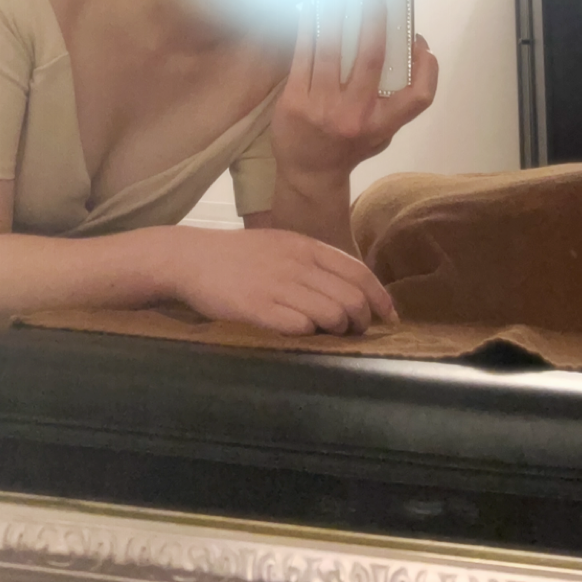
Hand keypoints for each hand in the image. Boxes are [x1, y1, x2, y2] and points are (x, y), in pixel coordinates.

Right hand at [171, 227, 396, 335]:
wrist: (191, 258)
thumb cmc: (237, 255)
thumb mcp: (280, 244)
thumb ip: (312, 261)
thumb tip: (348, 287)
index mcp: (305, 246)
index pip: (358, 272)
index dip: (380, 298)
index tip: (389, 317)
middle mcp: (297, 264)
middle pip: (352, 298)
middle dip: (362, 321)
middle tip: (356, 333)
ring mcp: (278, 286)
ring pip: (333, 314)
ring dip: (338, 331)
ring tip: (331, 337)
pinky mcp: (259, 308)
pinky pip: (301, 327)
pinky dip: (309, 335)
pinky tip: (301, 336)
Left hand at [270, 0, 437, 188]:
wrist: (308, 173)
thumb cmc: (351, 147)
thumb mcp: (382, 133)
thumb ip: (395, 99)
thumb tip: (408, 47)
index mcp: (381, 125)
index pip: (418, 96)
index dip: (427, 68)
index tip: (421, 42)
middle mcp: (354, 115)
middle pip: (370, 56)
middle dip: (374, 14)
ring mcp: (321, 107)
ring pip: (332, 47)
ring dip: (337, 11)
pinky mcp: (294, 100)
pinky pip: (303, 54)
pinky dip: (309, 27)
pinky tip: (312, 7)